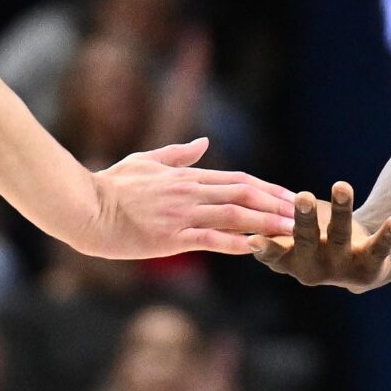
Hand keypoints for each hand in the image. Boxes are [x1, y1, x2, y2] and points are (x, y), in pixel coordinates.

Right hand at [81, 138, 296, 259]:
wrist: (85, 207)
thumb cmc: (110, 185)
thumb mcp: (146, 160)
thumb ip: (178, 153)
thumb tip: (204, 142)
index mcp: (186, 176)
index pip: (237, 179)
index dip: (267, 188)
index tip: (290, 195)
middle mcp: (190, 192)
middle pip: (244, 194)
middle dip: (277, 204)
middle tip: (304, 213)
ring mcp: (182, 214)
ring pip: (234, 215)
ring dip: (266, 222)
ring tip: (291, 231)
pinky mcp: (170, 237)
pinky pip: (210, 239)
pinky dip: (235, 243)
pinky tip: (256, 248)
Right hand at [251, 181, 390, 292]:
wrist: (356, 265)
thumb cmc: (313, 240)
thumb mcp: (286, 237)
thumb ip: (265, 223)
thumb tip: (228, 199)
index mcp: (287, 261)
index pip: (273, 252)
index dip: (264, 246)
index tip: (255, 236)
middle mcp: (312, 268)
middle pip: (306, 238)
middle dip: (304, 218)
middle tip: (303, 196)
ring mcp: (341, 267)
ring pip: (339, 235)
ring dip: (342, 209)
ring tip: (342, 185)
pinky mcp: (370, 266)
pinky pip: (380, 247)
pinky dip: (389, 234)